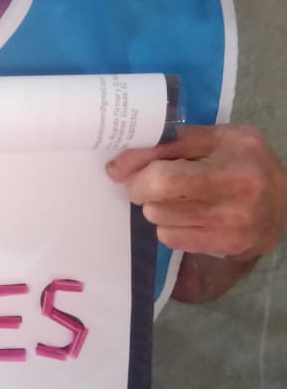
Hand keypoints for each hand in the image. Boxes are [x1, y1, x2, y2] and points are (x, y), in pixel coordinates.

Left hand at [106, 125, 286, 259]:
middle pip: (156, 206)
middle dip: (146, 192)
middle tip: (158, 182)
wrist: (285, 202)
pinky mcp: (221, 249)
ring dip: (160, 209)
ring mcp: (227, 233)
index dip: (138, 177)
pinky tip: (191, 214)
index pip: (163, 181)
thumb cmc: (247, 162)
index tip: (127, 172)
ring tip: (182, 196)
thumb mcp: (217, 138)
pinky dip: (172, 226)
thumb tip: (119, 165)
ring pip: (160, 225)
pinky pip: (172, 240)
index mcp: (231, 171)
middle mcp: (232, 207)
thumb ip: (168, 145)